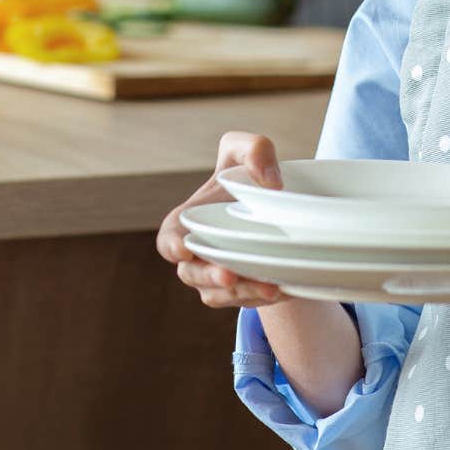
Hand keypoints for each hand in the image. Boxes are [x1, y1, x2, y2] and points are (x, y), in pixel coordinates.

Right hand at [157, 131, 287, 307]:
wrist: (281, 207)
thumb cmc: (250, 175)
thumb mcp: (251, 149)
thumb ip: (255, 149)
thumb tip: (271, 183)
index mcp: (189, 220)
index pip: (168, 239)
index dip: (171, 246)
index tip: (183, 249)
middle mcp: (198, 253)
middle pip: (192, 274)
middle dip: (209, 277)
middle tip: (229, 275)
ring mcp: (217, 275)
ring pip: (219, 294)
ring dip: (240, 293)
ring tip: (268, 287)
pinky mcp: (242, 290)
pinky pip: (245, 301)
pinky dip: (260, 297)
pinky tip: (281, 288)